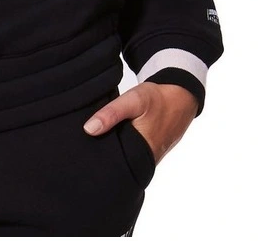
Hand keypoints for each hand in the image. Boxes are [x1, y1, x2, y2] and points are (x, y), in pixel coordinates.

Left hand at [82, 82, 198, 164]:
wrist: (181, 98)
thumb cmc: (157, 99)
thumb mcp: (133, 101)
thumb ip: (112, 114)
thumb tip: (88, 130)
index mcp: (141, 154)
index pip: (113, 166)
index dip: (97, 159)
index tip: (82, 152)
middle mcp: (146, 162)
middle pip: (117, 164)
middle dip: (102, 156)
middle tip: (84, 145)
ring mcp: (149, 158)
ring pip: (124, 159)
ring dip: (112, 151)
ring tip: (94, 141)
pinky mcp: (149, 152)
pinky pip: (131, 154)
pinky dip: (121, 147)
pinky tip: (110, 137)